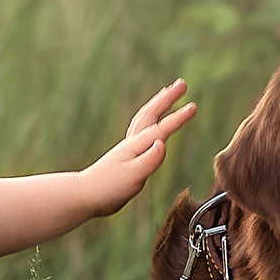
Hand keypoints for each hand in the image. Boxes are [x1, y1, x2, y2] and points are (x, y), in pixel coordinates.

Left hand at [78, 80, 198, 217]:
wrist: (85, 195)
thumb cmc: (107, 188)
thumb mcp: (132, 177)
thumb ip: (149, 161)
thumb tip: (162, 144)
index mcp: (137, 146)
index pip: (162, 129)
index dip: (178, 118)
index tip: (194, 106)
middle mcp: (133, 142)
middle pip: (152, 113)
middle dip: (168, 98)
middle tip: (182, 84)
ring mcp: (129, 147)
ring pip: (146, 118)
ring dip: (159, 104)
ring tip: (168, 94)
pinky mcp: (127, 155)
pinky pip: (142, 129)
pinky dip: (151, 119)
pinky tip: (154, 124)